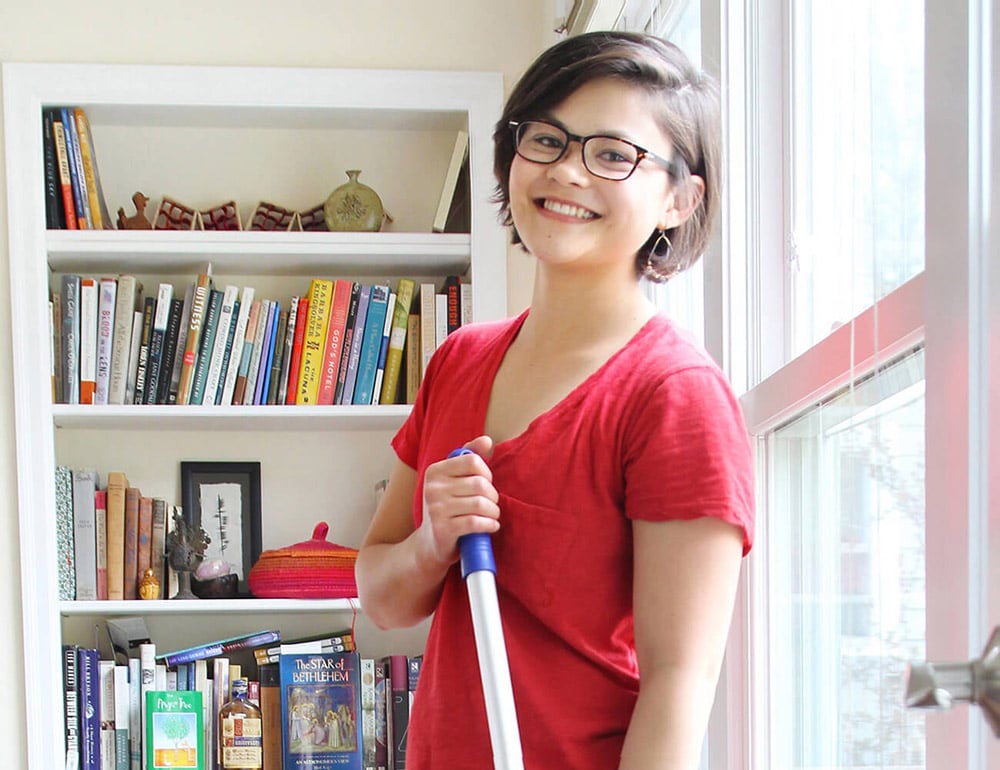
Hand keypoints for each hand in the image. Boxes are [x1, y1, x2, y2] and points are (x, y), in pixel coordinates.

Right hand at [418, 435, 499, 566]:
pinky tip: (491, 526)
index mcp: (435, 471)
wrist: (429, 544)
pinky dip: (490, 524)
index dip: (486, 472)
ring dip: (494, 511)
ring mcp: (436, 509)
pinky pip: (476, 522)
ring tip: (492, 515)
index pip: (472, 461)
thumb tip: (486, 440)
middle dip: (493, 495)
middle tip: (491, 503)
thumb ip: (468, 458)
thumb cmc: (446, 508)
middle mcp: (432, 488)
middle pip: (480, 483)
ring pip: (480, 504)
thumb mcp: (452, 480)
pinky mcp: (444, 530)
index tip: (485, 483)